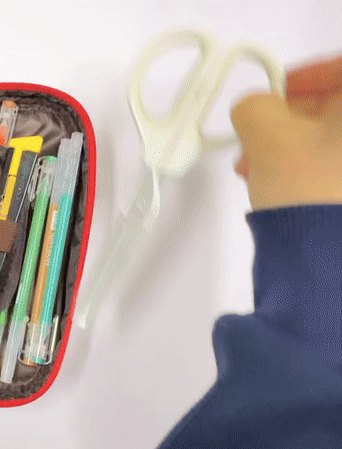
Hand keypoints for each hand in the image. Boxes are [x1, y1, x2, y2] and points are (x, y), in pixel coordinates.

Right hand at [231, 55, 341, 209]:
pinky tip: (279, 180)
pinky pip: (335, 168)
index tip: (284, 86)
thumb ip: (255, 105)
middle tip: (265, 127)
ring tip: (261, 161)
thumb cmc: (312, 194)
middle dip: (296, 116)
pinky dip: (310, 167)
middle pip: (338, 110)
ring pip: (334, 142)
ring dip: (297, 144)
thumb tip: (257, 108)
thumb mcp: (266, 132)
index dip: (311, 72)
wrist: (323, 253)